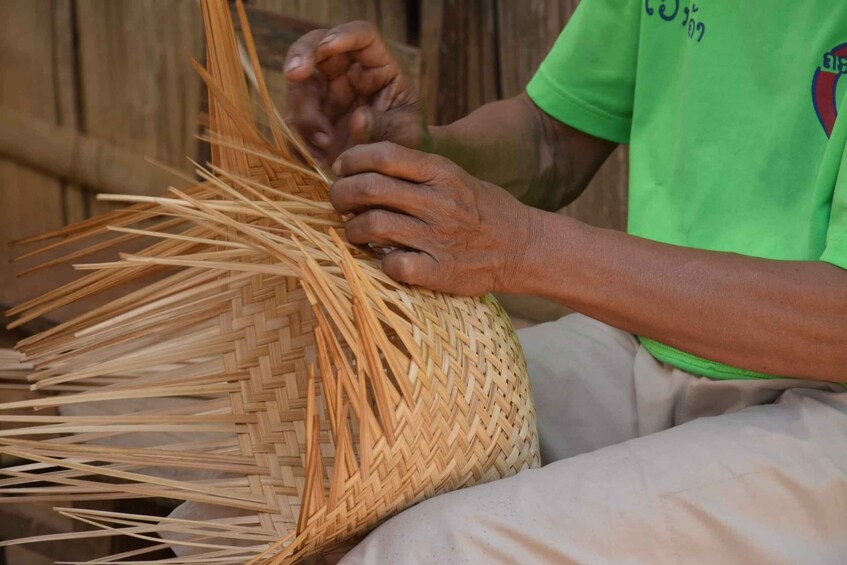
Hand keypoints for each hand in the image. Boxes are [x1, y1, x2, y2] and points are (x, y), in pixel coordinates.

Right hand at [284, 21, 426, 163]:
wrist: (394, 173)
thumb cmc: (407, 143)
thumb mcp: (406, 135)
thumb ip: (384, 126)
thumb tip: (358, 119)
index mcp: (379, 67)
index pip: (362, 36)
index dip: (344, 35)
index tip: (328, 46)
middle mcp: (348, 74)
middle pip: (317, 46)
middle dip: (301, 55)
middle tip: (294, 74)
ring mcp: (326, 94)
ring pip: (300, 85)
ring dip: (304, 110)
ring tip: (325, 141)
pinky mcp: (311, 119)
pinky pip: (294, 120)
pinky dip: (301, 137)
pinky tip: (319, 156)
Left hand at [330, 142, 535, 295]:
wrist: (523, 246)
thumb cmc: (481, 210)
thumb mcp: (454, 176)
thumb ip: (415, 170)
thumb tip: (364, 165)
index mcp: (441, 172)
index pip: (384, 155)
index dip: (353, 160)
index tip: (342, 169)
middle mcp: (439, 202)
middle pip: (370, 188)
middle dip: (341, 194)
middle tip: (338, 203)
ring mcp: (439, 238)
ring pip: (374, 225)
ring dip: (352, 230)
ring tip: (354, 233)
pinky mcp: (441, 271)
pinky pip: (395, 266)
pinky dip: (381, 263)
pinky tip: (385, 261)